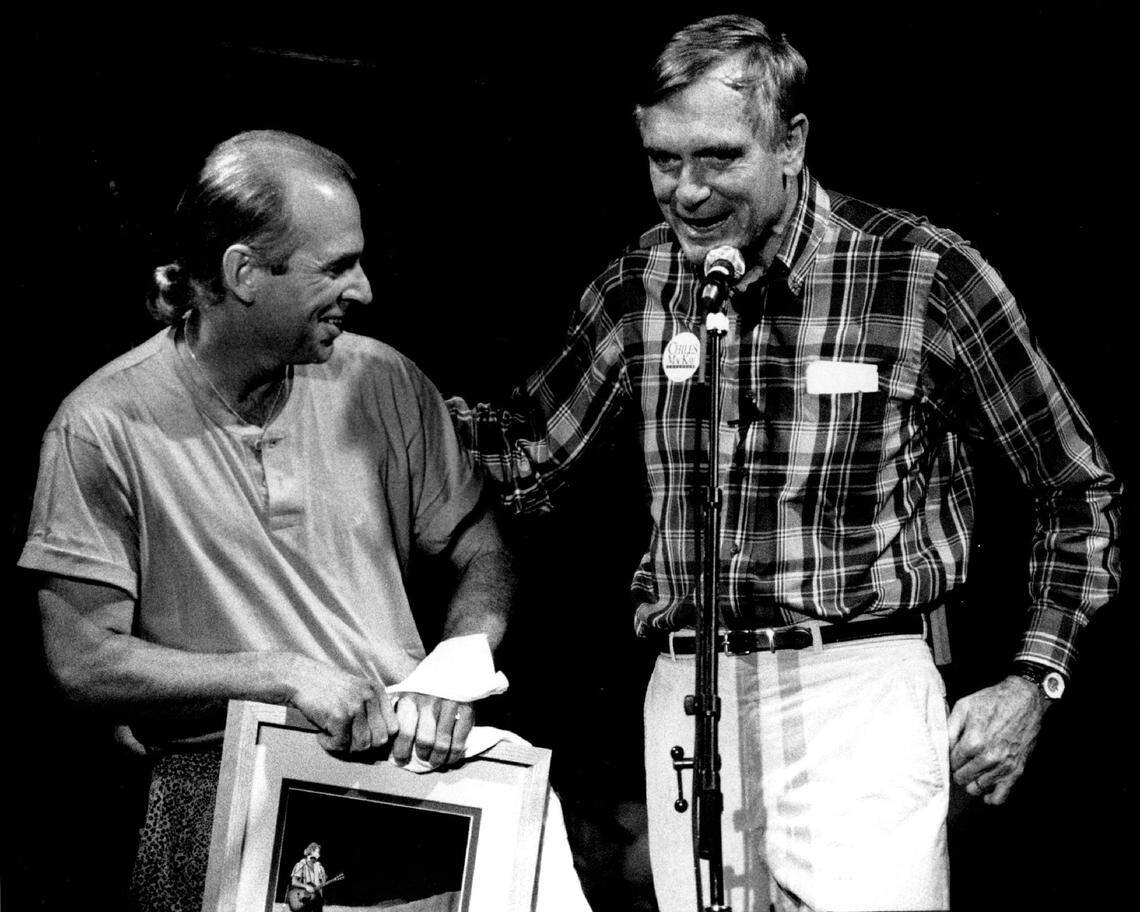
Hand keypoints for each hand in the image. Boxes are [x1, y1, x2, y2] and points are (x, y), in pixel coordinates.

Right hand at [279, 653, 397, 756]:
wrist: (299, 677)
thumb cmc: (325, 687)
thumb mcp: (356, 690)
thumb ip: (370, 709)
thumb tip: (381, 742)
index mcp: (377, 691)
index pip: (393, 727)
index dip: (379, 738)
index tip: (362, 739)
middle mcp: (369, 697)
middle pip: (380, 740)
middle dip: (363, 746)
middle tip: (346, 741)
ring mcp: (355, 706)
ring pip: (362, 745)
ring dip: (346, 747)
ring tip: (333, 737)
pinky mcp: (339, 716)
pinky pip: (340, 745)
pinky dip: (329, 745)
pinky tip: (321, 735)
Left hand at [391, 692, 475, 768]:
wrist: (453, 668)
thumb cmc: (424, 688)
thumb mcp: (405, 694)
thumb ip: (395, 716)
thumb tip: (384, 744)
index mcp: (410, 698)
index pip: (404, 732)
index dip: (402, 751)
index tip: (401, 759)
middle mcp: (430, 700)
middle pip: (425, 741)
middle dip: (423, 755)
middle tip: (423, 758)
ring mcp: (450, 704)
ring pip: (442, 744)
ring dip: (438, 758)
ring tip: (435, 761)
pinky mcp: (467, 708)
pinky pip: (460, 740)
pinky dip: (454, 754)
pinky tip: (449, 757)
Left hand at [948, 675, 1047, 804]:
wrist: (1025, 700)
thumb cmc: (992, 701)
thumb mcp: (963, 707)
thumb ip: (949, 728)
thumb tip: (941, 747)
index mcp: (973, 741)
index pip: (951, 762)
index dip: (950, 757)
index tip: (953, 753)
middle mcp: (988, 757)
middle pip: (961, 777)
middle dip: (958, 770)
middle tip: (961, 761)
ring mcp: (1003, 766)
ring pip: (977, 788)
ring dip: (971, 781)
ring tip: (972, 770)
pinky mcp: (1016, 771)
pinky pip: (1000, 797)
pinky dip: (990, 797)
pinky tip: (985, 789)